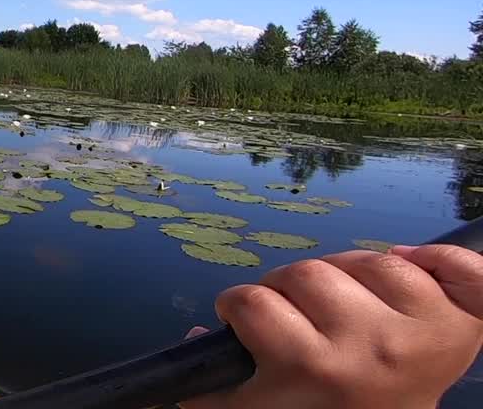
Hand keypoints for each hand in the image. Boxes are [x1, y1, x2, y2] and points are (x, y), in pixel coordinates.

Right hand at [180, 244, 482, 408]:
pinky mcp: (462, 329)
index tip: (249, 329)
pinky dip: (444, 261)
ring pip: (371, 260)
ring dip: (352, 272)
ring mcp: (422, 336)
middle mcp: (371, 350)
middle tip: (299, 317)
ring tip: (348, 302)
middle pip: (306, 273)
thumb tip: (194, 342)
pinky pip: (463, 271)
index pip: (250, 302)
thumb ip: (210, 389)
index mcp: (311, 370)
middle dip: (289, 289)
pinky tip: (416, 264)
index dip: (238, 311)